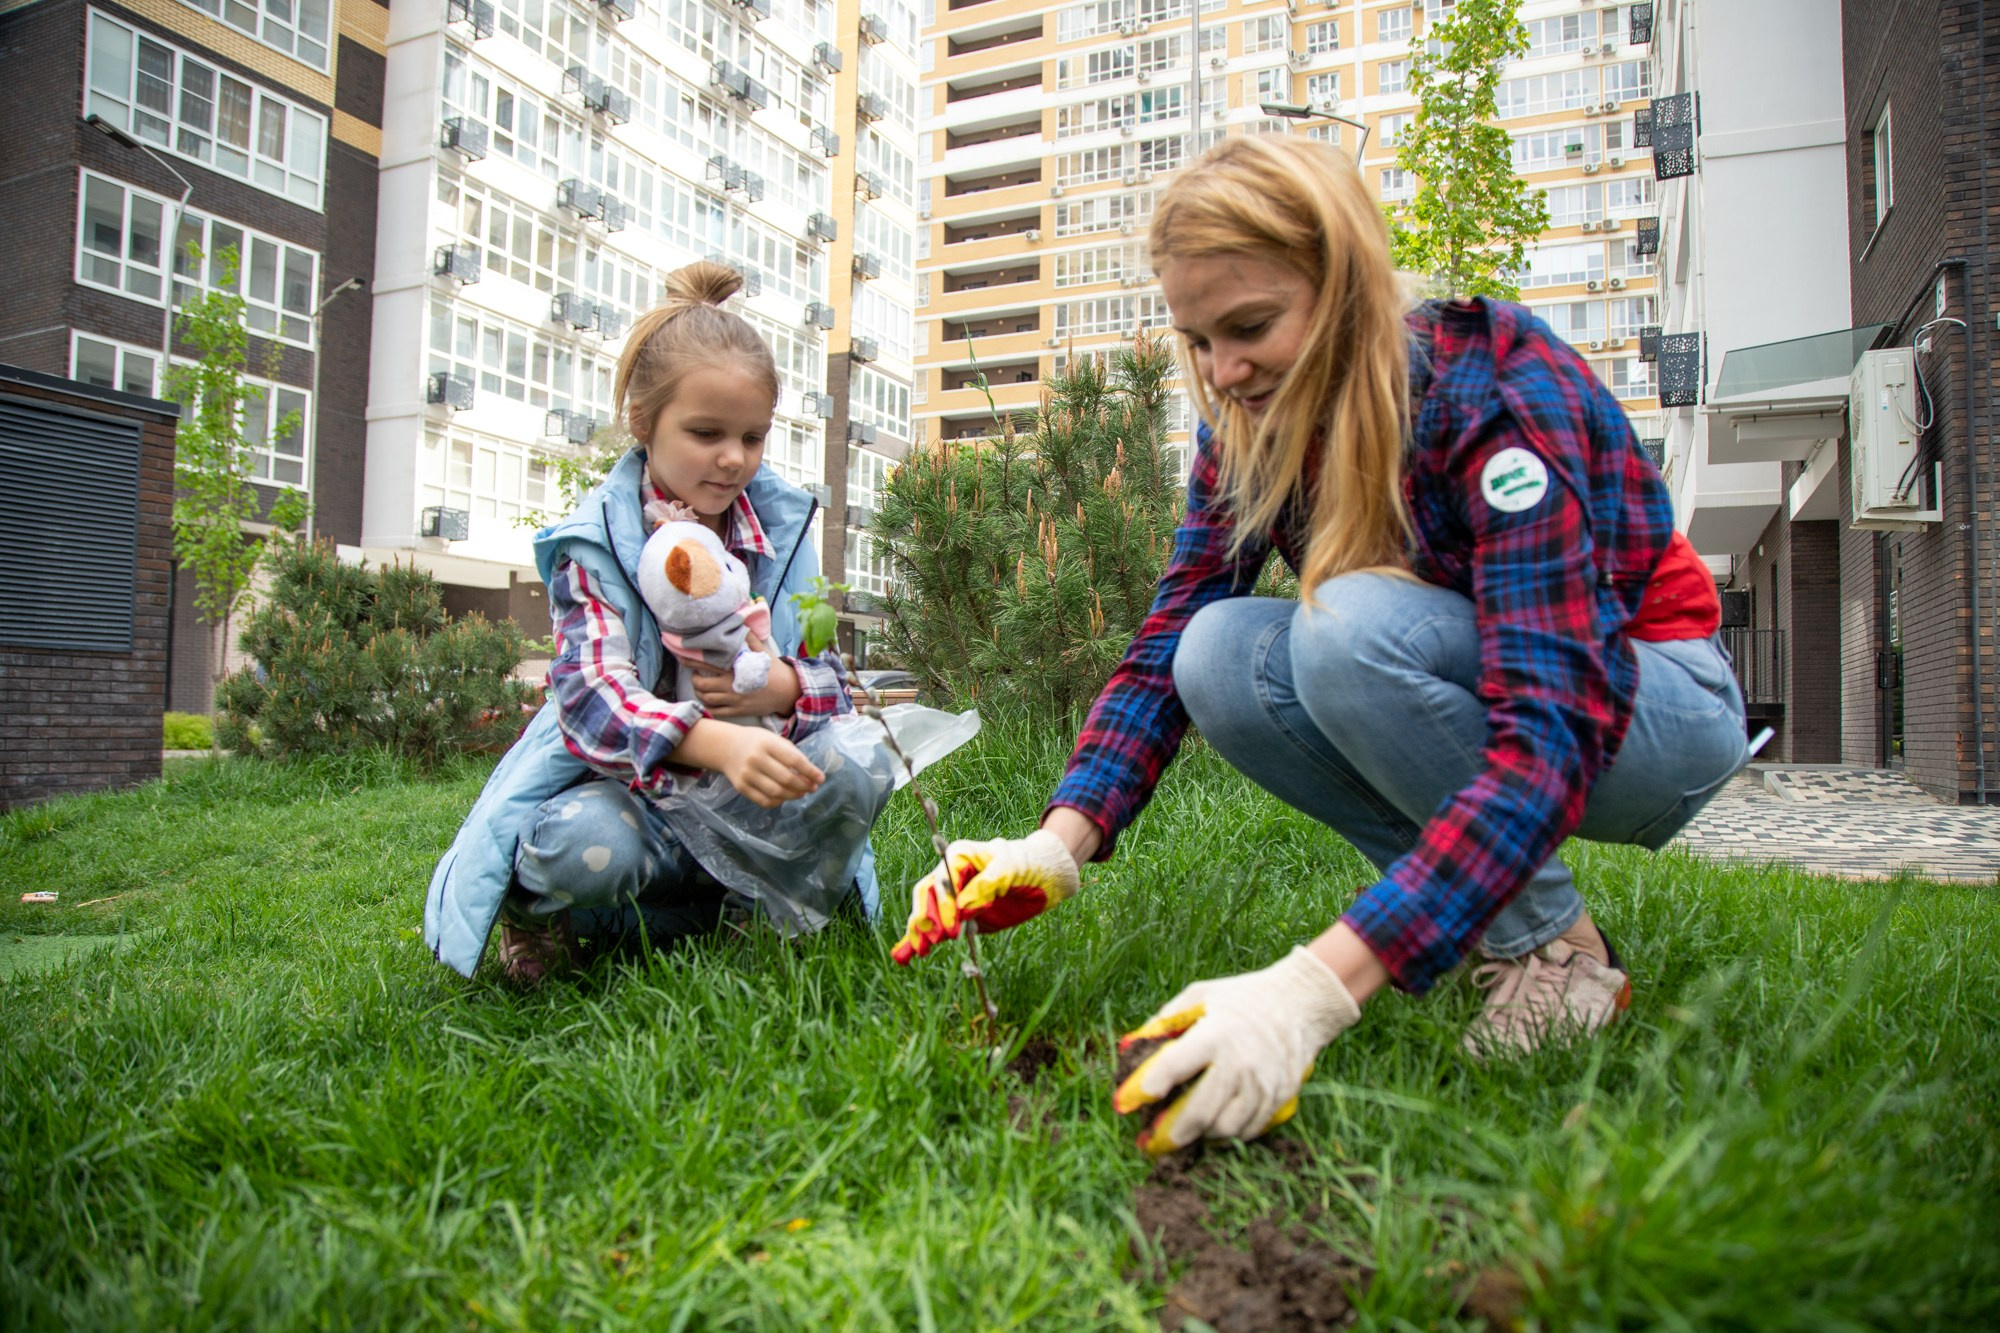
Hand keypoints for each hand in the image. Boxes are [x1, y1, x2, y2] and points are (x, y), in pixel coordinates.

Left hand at [691, 636, 799, 717]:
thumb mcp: (763, 652)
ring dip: (699, 693)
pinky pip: (716, 712)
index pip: (706, 663)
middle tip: (695, 675)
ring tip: (700, 687)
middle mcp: (731, 685)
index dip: (691, 660)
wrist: (788, 693)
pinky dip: (708, 707)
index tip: (682, 656)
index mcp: (735, 668)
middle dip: (694, 679)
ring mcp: (733, 700)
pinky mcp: (738, 711)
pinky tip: (708, 701)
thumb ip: (750, 639)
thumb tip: (742, 623)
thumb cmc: (775, 671)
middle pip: (701, 684)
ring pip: (706, 699)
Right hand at [716, 727, 823, 807]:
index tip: (821, 779)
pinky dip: (778, 802)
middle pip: (786, 778)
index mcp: (767, 744)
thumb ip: (792, 755)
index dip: (810, 771)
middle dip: (804, 786)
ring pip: (776, 792)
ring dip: (793, 795)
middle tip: (812, 788)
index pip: (793, 760)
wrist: (727, 747)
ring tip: (801, 793)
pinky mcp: (741, 787)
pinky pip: (764, 801)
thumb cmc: (758, 743)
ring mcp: (747, 774)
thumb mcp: (775, 740)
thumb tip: (811, 776)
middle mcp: (756, 759)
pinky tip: (785, 797)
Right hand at [890, 829, 1080, 963]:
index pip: (941, 881)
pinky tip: (905, 956)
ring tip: (918, 952)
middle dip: (925, 919)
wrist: (1046, 877)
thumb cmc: (1028, 865)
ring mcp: (953, 898)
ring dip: (920, 932)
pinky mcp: (959, 918)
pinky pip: (936, 928)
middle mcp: (950, 876)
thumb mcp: (1011, 868)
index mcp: (959, 857)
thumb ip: (986, 885)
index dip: (943, 904)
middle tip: (931, 941)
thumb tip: (963, 908)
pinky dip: (920, 940)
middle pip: (926, 896)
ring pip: (926, 913)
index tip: (952, 926)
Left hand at [1113, 947, 1361, 1156]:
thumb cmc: (1242, 998)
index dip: (1146, 1088)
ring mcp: (1262, 1085)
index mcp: (1215, 1035)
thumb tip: (1133, 1047)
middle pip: (1198, 1112)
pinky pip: (1248, 1130)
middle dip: (1169, 1133)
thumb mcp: (1200, 995)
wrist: (1301, 1003)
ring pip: (1223, 1128)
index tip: (1126, 1103)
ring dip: (1199, 1134)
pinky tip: (1213, 1126)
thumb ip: (1166, 1021)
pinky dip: (1227, 1133)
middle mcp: (1239, 1064)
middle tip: (1151, 1141)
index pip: (1174, 1067)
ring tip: (1184, 1129)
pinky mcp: (1279, 1098)